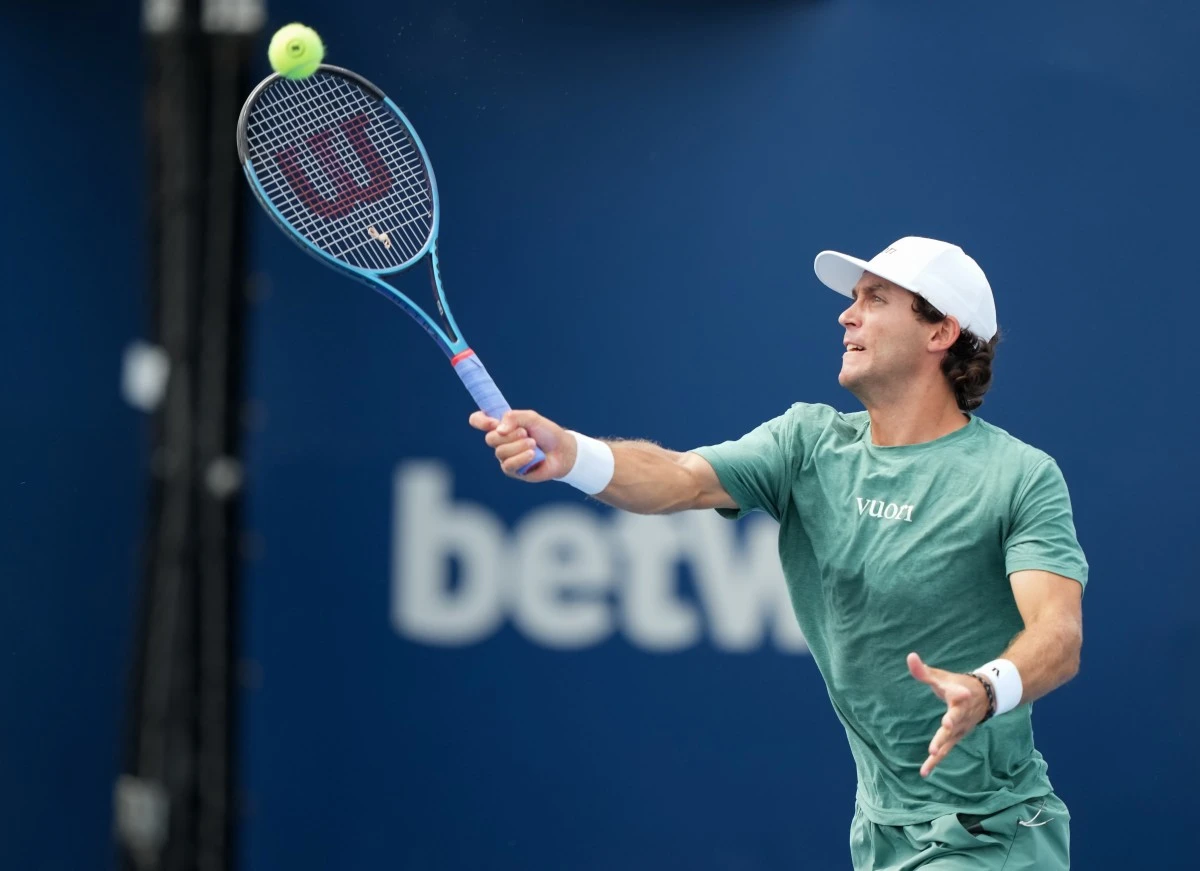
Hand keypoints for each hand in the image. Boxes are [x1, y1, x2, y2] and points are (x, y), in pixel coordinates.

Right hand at [468, 409, 575, 481]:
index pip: (478, 420)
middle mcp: (500, 441)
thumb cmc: (547, 433)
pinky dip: (521, 458)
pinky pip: (508, 465)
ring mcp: (505, 456)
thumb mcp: (532, 418)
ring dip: (519, 446)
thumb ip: (514, 417)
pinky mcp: (512, 470)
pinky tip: (532, 455)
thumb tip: (499, 429)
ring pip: (500, 452)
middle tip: (526, 433)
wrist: (562, 451)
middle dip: (509, 435)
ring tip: (533, 444)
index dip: (480, 421)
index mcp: (502, 425)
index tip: (493, 422)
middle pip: (490, 438)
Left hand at [907, 652, 990, 777]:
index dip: (959, 692)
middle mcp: (962, 713)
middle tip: (947, 724)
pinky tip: (924, 772)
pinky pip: (946, 750)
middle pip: (956, 718)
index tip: (961, 692)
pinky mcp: (956, 737)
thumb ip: (923, 671)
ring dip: (942, 745)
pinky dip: (935, 762)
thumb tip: (909, 656)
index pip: (959, 693)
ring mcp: (960, 727)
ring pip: (951, 737)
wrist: (984, 699)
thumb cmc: (957, 685)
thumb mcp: (941, 677)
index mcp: (960, 694)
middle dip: (951, 722)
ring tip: (932, 754)